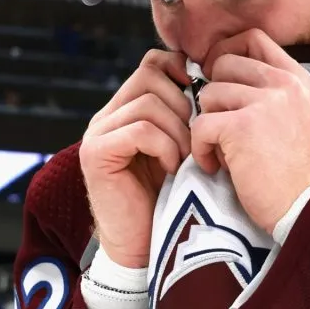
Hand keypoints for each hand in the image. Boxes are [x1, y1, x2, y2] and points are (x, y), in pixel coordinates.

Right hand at [80, 49, 192, 267]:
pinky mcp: (96, 154)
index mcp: (127, 107)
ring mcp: (98, 132)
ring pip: (148, 102)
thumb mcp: (182, 146)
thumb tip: (212, 82)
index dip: (183, 72)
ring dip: (177, 130)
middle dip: (183, 105)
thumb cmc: (171, 196)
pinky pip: (141, 130)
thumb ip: (186, 115)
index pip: (154, 62)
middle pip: (150, 75)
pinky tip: (170, 168)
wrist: (144, 246)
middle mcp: (107, 114)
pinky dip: (164, 147)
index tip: (204, 102)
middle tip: (195, 139)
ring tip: (184, 158)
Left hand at [192, 29, 309, 233]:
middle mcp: (284, 83)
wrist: (300, 208)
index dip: (226, 51)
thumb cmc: (288, 169)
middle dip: (212, 94)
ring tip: (221, 150)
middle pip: (224, 62)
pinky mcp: (242, 127)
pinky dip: (200, 148)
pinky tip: (214, 165)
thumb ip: (263, 88)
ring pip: (208, 94)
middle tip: (219, 124)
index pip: (253, 38)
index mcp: (296, 78)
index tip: (218, 77)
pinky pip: (200, 124)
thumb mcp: (289, 115)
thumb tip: (215, 69)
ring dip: (206, 124)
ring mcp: (265, 102)